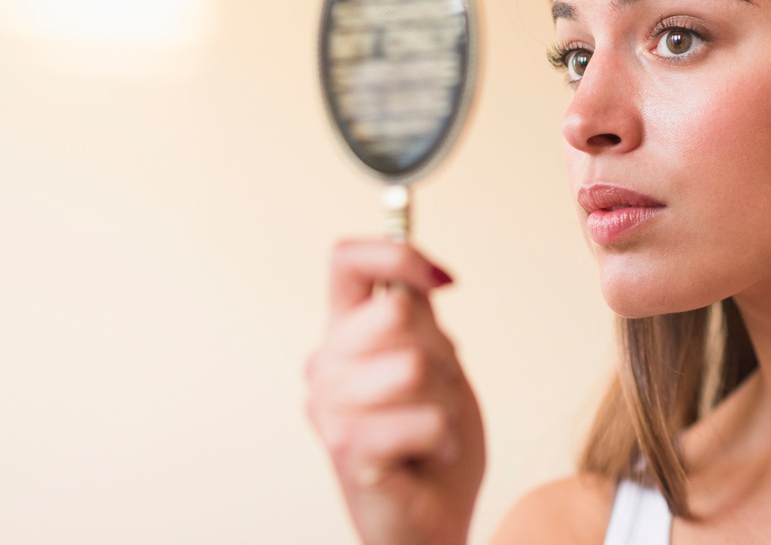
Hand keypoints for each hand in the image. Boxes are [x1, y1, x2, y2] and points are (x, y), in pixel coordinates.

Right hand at [306, 241, 484, 544]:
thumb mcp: (436, 363)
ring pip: (417, 365)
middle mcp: (324, 364)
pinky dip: (443, 438)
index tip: (442, 281)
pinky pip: (427, 417)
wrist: (434, 522)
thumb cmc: (433, 444)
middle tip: (437, 389)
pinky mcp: (347, 449)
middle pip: (397, 310)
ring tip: (432, 427)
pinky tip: (427, 455)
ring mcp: (328, 407)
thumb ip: (419, 316)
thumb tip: (420, 273)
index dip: (396, 253)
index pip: (345, 260)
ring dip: (446, 400)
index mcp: (342, 334)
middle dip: (441, 349)